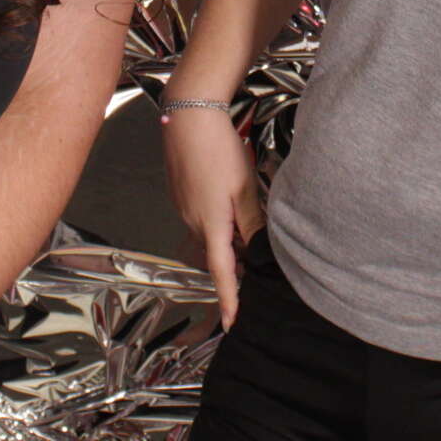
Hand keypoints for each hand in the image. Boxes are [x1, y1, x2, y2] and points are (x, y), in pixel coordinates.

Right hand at [161, 106, 261, 326]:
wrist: (187, 117)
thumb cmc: (217, 149)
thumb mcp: (244, 187)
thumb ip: (252, 222)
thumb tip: (259, 250)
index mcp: (211, 225)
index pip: (222, 272)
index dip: (229, 299)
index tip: (231, 323)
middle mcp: (193, 222)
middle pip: (217, 253)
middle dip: (234, 264)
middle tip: (257, 268)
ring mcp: (184, 208)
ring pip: (210, 234)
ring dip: (227, 238)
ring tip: (247, 226)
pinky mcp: (181, 195)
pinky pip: (201, 218)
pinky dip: (217, 221)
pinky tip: (229, 201)